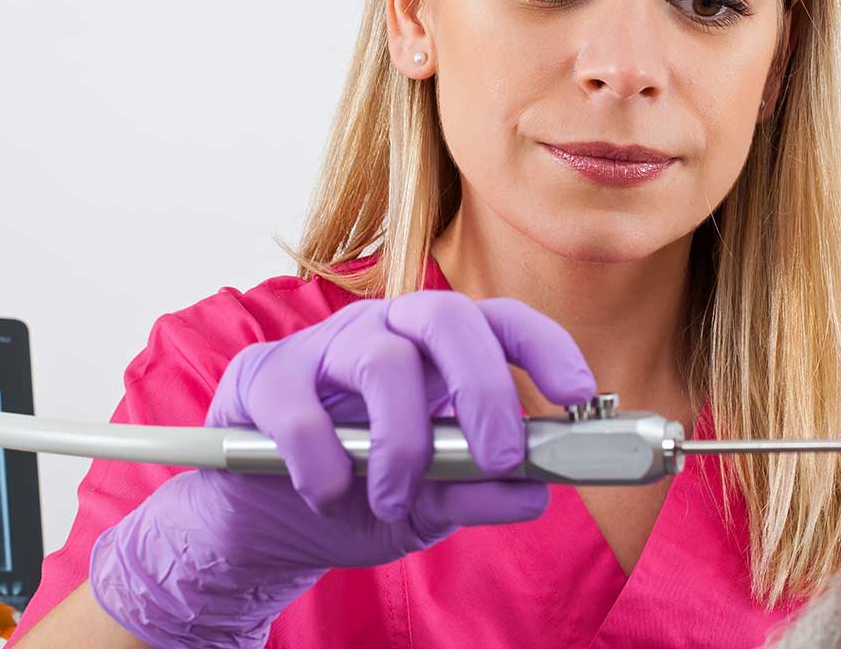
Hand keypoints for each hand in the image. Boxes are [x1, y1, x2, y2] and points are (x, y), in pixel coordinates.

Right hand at [90, 292, 595, 647]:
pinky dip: (325, 465)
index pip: (499, 321)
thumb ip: (478, 493)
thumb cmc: (355, 496)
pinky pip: (302, 411)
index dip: (546, 346)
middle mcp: (384, 333)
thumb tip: (537, 492)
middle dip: (485, 387)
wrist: (260, 525)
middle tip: (499, 456)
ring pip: (383, 361)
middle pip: (446, 315)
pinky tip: (328, 495)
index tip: (579, 395)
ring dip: (402, 443)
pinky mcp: (262, 379)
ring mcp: (322, 348)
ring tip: (395, 499)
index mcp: (435, 354)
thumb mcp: (429, 506)